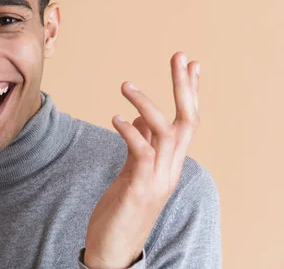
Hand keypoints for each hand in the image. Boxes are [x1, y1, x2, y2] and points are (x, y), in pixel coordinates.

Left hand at [83, 51, 200, 268]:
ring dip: (148, 105)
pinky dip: (130, 132)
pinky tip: (115, 118)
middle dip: (184, 86)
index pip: (187, 121)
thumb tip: (140, 119)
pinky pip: (141, 153)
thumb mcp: (133, 172)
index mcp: (170, 163)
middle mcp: (171, 169)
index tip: (190, 63)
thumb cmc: (122, 208)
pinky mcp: (140, 188)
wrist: (113, 248)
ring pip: (167, 132)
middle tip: (179, 56)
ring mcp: (158, 179)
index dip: (190, 92)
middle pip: (188, 121)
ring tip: (125, 85)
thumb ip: (141, 145)